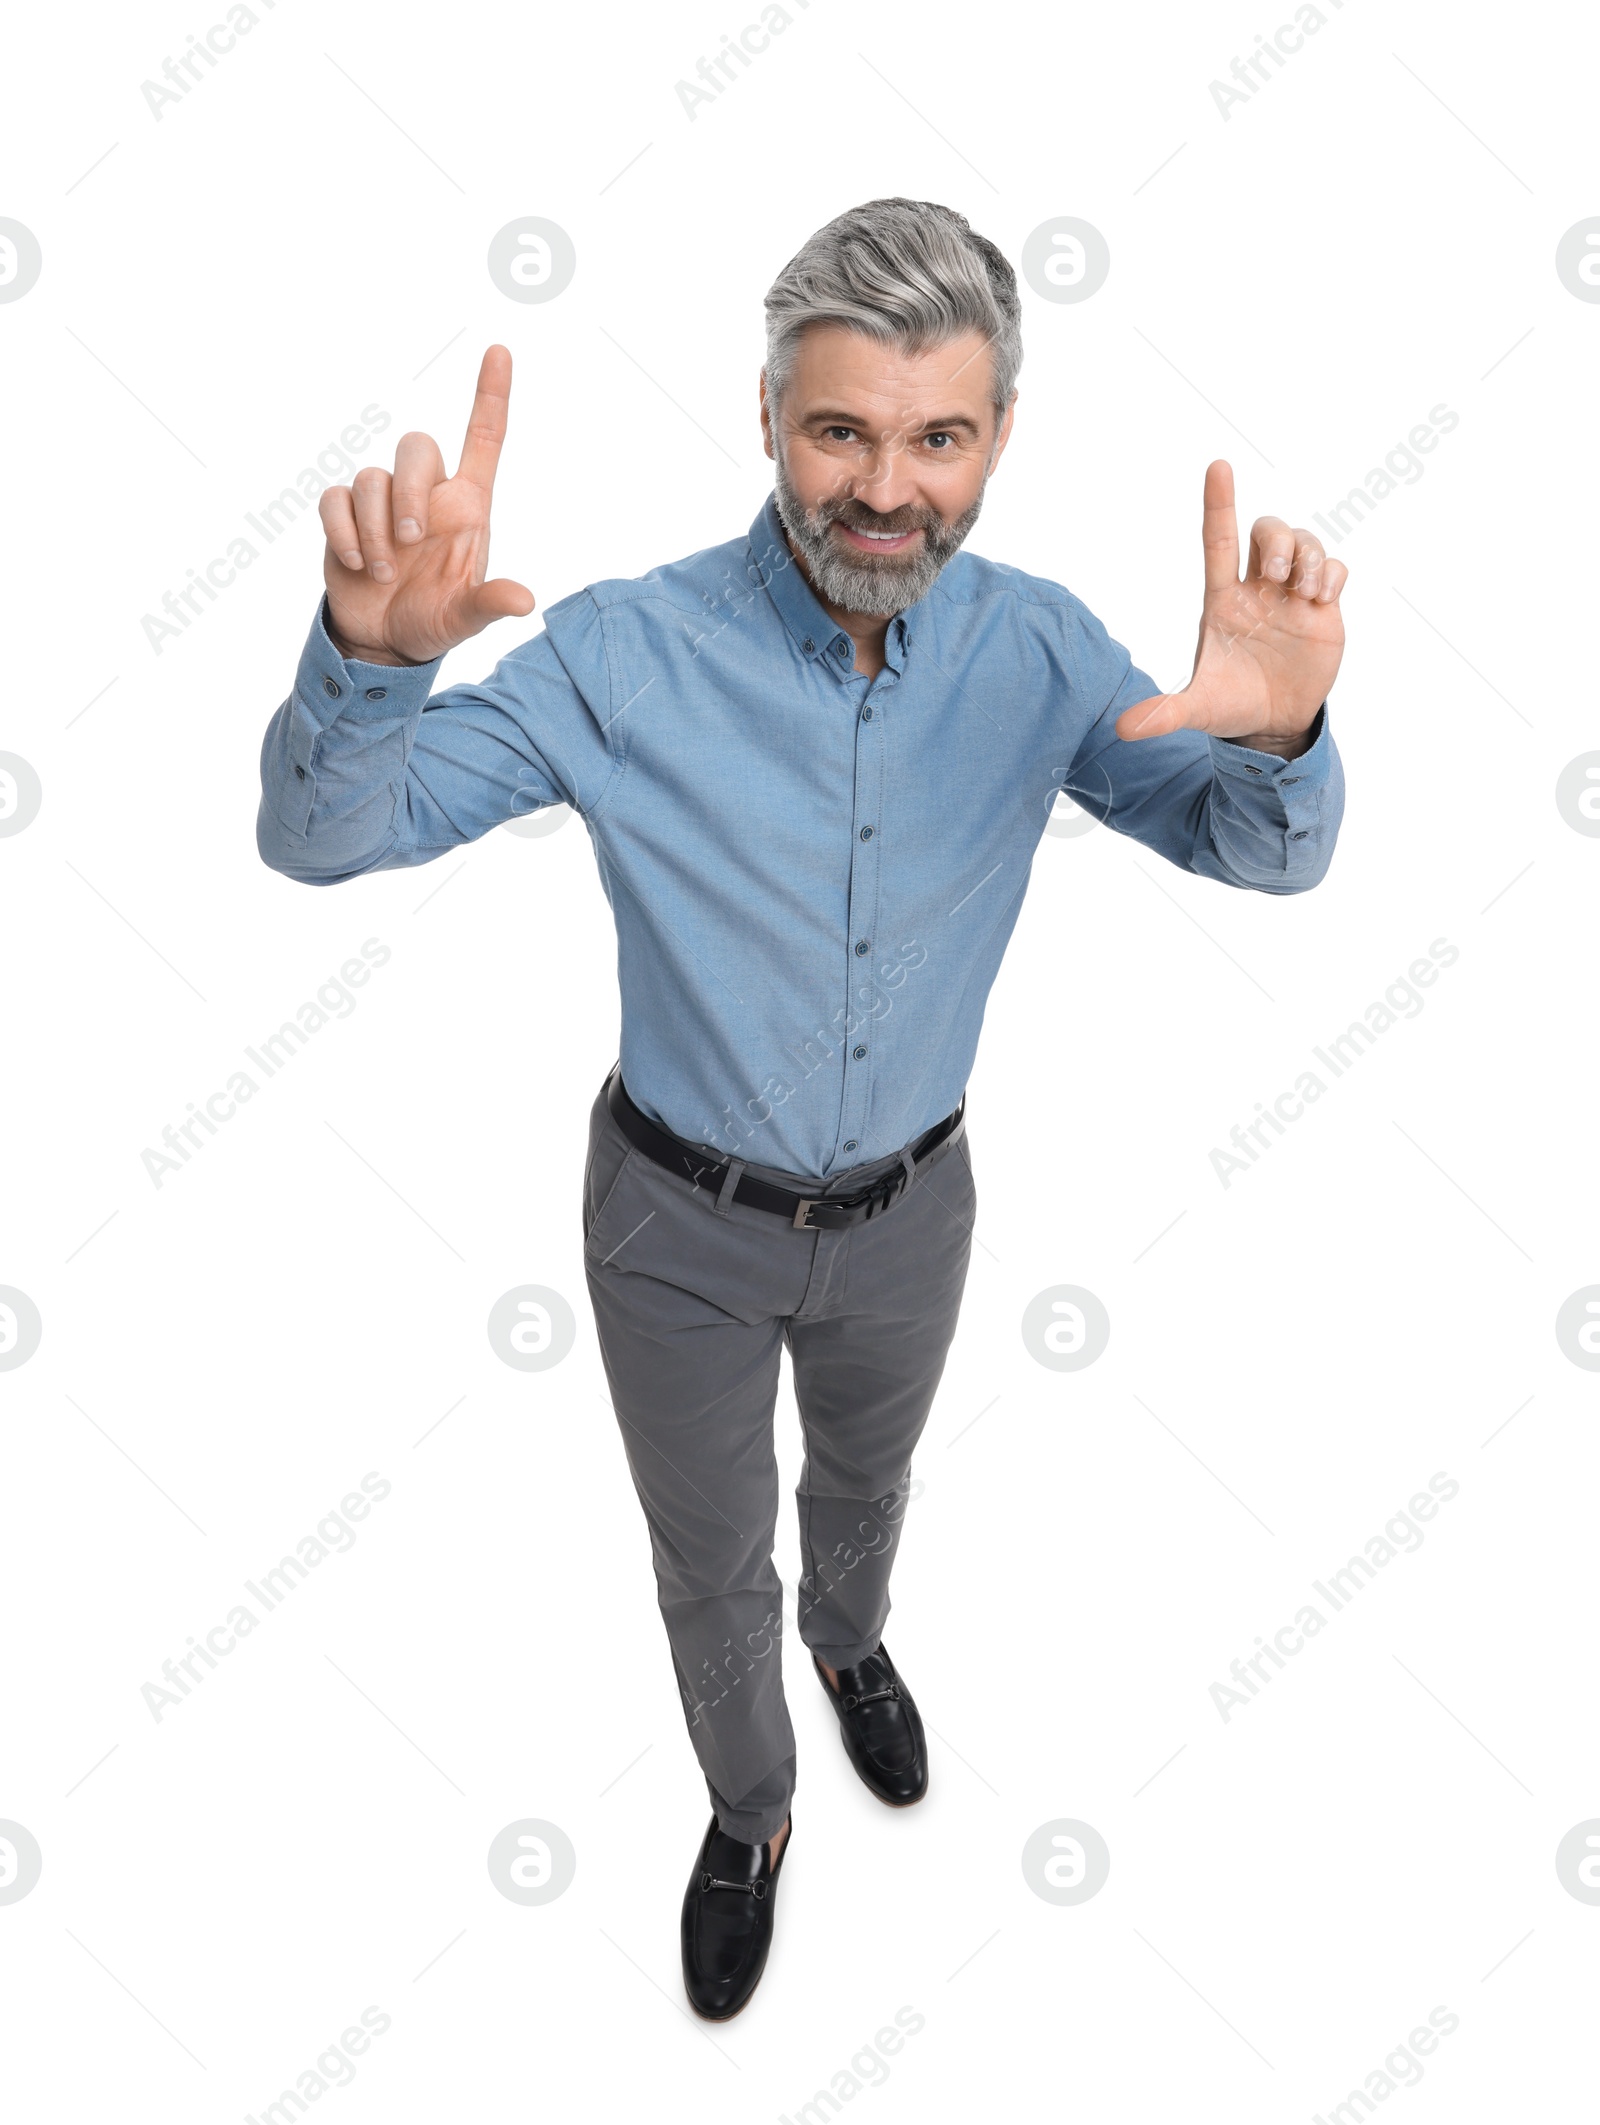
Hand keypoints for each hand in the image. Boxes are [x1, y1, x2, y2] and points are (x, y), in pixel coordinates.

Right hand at [318, 344, 534, 666]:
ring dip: (374, 529)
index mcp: (466, 506)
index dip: (491, 394)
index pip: (484, 438)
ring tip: (385, 574)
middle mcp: (426, 494)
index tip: (500, 350)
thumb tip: (525, 602)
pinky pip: (335, 498)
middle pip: (416, 445)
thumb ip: (489, 605)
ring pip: (370, 477)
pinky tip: (358, 566)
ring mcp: (382, 502)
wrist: (384, 642)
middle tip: (411, 539)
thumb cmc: (433, 620)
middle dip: (408, 489)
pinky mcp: (344, 515)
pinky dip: (344, 532)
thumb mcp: (464, 619)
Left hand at [1117, 460, 1346, 754]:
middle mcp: (1257, 588)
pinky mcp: (1323, 608)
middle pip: (1268, 530)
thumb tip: (1123, 730)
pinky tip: (1322, 601)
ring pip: (1305, 541)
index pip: (1217, 540)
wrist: (1273, 723)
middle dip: (1278, 540)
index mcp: (1222, 600)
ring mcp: (1291, 595)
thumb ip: (1164, 714)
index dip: (1218, 502)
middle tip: (1279, 573)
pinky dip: (1332, 574)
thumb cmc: (1231, 704)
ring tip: (1309, 594)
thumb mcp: (1198, 709)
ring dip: (1310, 557)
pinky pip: (1335, 567)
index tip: (1219, 466)